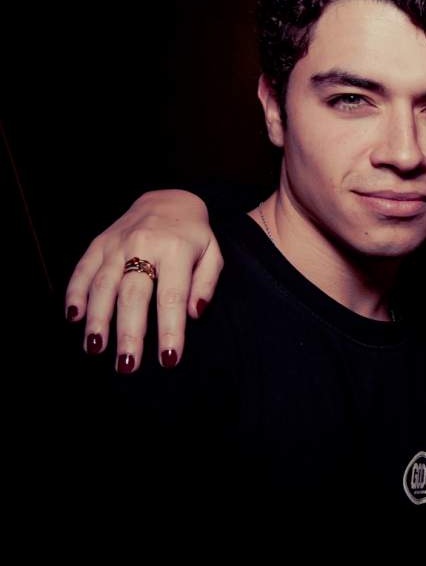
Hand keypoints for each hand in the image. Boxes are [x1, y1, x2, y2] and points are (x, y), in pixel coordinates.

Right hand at [64, 189, 221, 371]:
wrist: (168, 200)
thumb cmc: (194, 237)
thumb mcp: (213, 254)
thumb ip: (207, 283)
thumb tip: (195, 312)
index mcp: (176, 251)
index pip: (172, 297)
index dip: (170, 330)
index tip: (168, 359)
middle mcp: (143, 246)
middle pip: (133, 295)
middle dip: (129, 332)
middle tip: (127, 364)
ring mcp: (117, 244)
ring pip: (103, 285)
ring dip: (97, 319)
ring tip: (95, 349)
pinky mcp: (98, 244)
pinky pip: (83, 270)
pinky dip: (75, 293)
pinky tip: (73, 318)